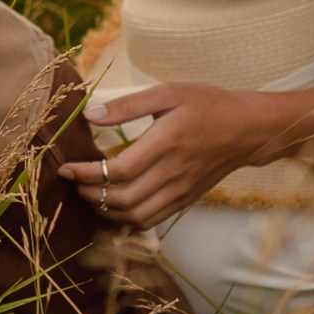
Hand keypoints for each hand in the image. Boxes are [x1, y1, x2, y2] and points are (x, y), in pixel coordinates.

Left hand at [62, 83, 313, 227]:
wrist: (248, 129)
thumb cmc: (207, 105)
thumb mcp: (168, 92)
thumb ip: (128, 105)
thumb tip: (90, 115)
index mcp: (166, 144)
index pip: (118, 171)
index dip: (86, 174)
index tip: (65, 168)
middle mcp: (173, 173)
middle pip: (123, 199)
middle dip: (90, 194)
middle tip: (73, 182)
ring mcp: (181, 191)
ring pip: (136, 216)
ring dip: (106, 211)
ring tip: (89, 194)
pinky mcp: (186, 200)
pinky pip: (152, 220)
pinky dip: (127, 220)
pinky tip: (113, 208)